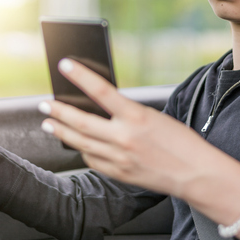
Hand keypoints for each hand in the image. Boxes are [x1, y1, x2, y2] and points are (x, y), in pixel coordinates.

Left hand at [39, 58, 217, 197]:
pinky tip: (77, 144)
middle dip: (59, 111)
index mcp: (137, 118)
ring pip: (81, 143)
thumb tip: (101, 106)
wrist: (196, 173)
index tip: (64, 65)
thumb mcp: (155, 117)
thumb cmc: (180, 141)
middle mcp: (125, 138)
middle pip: (82, 123)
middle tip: (44, 103)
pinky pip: (93, 160)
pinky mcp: (120, 174)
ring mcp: (120, 159)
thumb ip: (128, 113)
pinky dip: (82, 150)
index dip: (81, 76)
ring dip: (62, 131)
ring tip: (49, 122)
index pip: (102, 91)